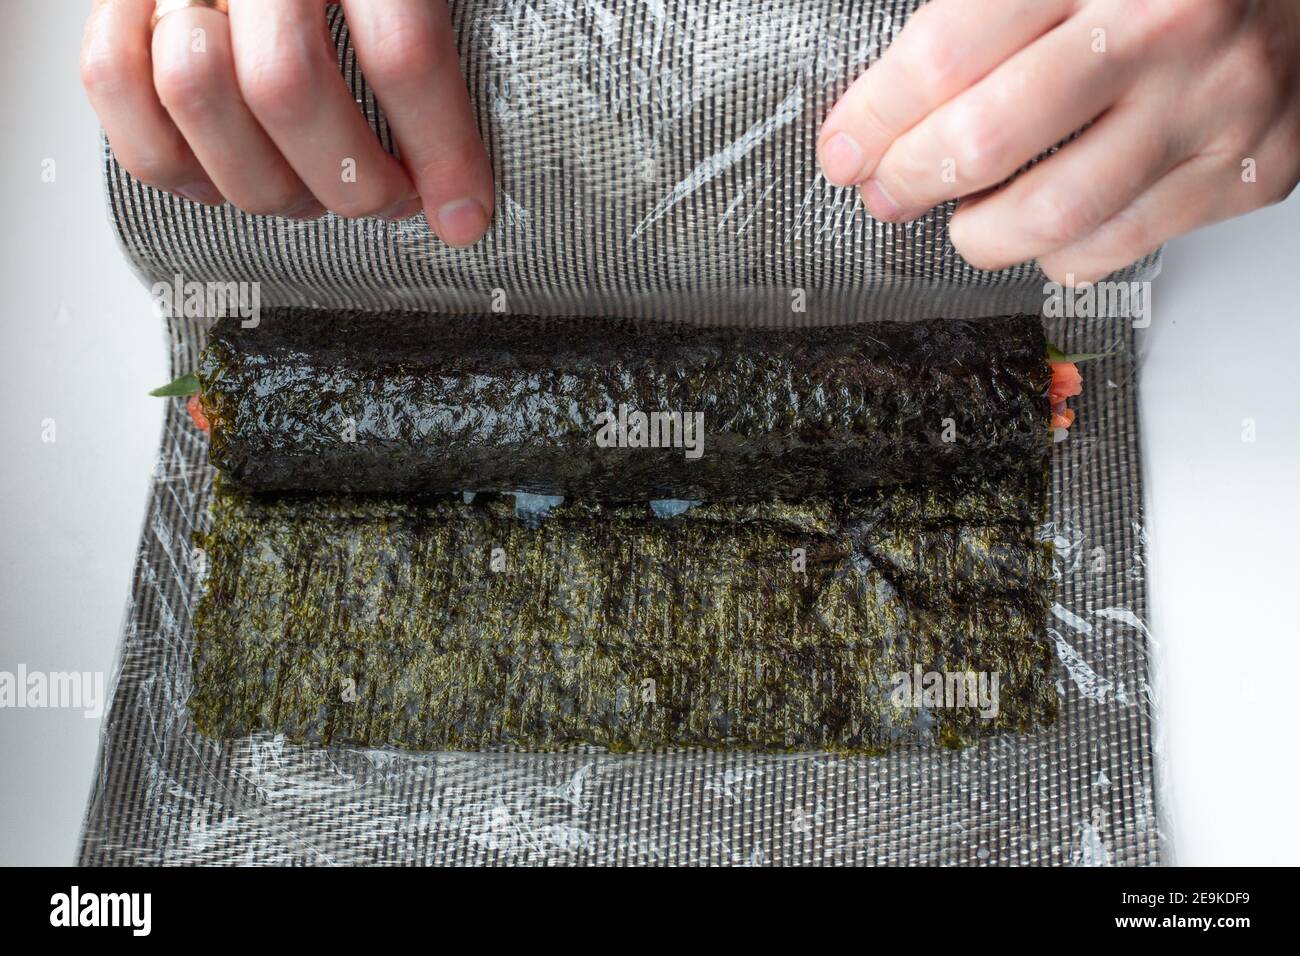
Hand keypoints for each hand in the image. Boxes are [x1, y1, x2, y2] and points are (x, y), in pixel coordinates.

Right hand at [81, 0, 493, 245]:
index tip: (464, 214)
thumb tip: (463, 198)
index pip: (401, 50)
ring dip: (264, 173)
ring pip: (195, 87)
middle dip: (347, 176)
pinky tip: (232, 164)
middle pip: (285, 86)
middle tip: (386, 195)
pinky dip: (172, 151)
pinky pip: (109, 80)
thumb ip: (428, 63)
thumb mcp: (416, 6)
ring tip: (313, 181)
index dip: (440, 149)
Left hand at [817, 0, 1299, 282]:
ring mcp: (1214, 108)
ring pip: (1050, 217)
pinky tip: (1044, 226)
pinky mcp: (1247, 172)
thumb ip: (984, 11)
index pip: (945, 56)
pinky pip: (1117, 247)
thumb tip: (885, 99)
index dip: (874, 115)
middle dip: (908, 180)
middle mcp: (1166, 33)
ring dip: (977, 235)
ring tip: (962, 221)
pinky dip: (1058, 252)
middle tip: (887, 190)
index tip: (846, 146)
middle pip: (985, 143)